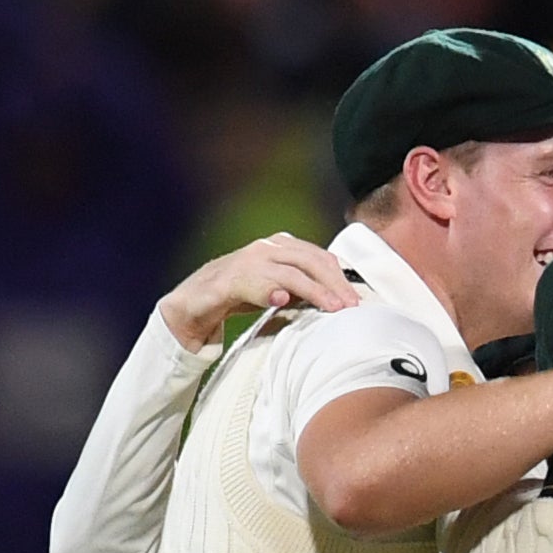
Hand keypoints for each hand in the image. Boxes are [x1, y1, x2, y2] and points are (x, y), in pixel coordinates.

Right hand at [159, 233, 355, 345]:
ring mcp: (246, 263)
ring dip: (312, 290)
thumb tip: (338, 296)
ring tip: (331, 307)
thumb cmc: (242, 291)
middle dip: (333, 284)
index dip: (338, 276)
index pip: (317, 256)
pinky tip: (281, 300)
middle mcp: (264, 249)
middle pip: (308, 261)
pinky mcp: (227, 282)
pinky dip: (268, 291)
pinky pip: (251, 284)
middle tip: (349, 306)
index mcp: (279, 246)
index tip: (355, 298)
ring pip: (287, 272)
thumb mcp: (279, 285)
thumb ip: (303, 284)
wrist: (197, 300)